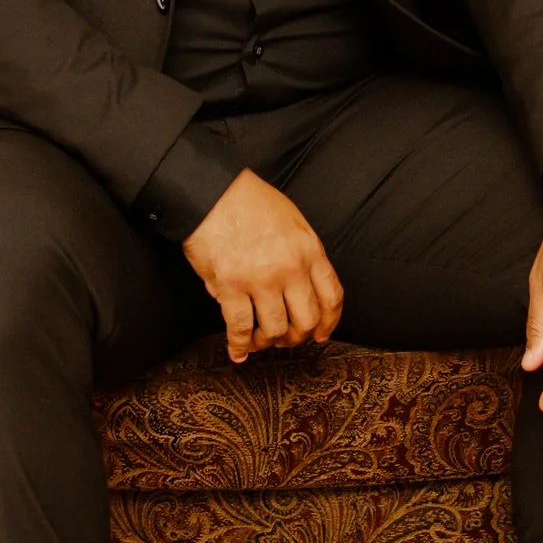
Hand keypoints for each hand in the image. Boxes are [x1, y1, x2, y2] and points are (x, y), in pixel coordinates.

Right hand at [183, 169, 344, 362]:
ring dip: (269, 342)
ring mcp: (261, 279)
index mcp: (309, 249)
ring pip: (276, 329)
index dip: (328, 322)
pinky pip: (241, 328)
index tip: (321, 333)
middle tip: (286, 338)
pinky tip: (238, 351)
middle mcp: (291, 268)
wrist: (211, 191)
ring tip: (260, 341)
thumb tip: (291, 289)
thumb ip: (299, 254)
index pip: (331, 296)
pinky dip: (240, 345)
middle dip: (298, 336)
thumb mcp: (291, 220)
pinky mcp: (231, 286)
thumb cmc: (249, 200)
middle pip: (307, 320)